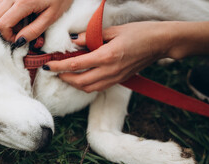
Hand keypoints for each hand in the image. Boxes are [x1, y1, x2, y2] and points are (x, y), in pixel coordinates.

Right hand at [0, 0, 72, 42]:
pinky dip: (4, 10)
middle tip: (20, 29)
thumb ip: (34, 31)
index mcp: (23, 2)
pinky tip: (18, 12)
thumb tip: (19, 41)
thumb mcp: (51, 17)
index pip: (3, 24)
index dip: (8, 35)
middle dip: (5, 28)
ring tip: (20, 20)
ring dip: (3, 18)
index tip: (18, 38)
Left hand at [46, 21, 170, 91]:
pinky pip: (98, 88)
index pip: (76, 65)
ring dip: (74, 84)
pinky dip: (86, 85)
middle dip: (64, 78)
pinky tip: (81, 78)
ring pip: (88, 88)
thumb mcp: (114, 30)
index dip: (59, 66)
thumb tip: (74, 41)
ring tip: (66, 75)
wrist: (161, 44)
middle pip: (79, 82)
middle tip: (55, 71)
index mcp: (106, 56)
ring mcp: (115, 78)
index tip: (48, 66)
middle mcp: (109, 71)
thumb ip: (92, 37)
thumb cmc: (139, 33)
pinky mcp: (118, 81)